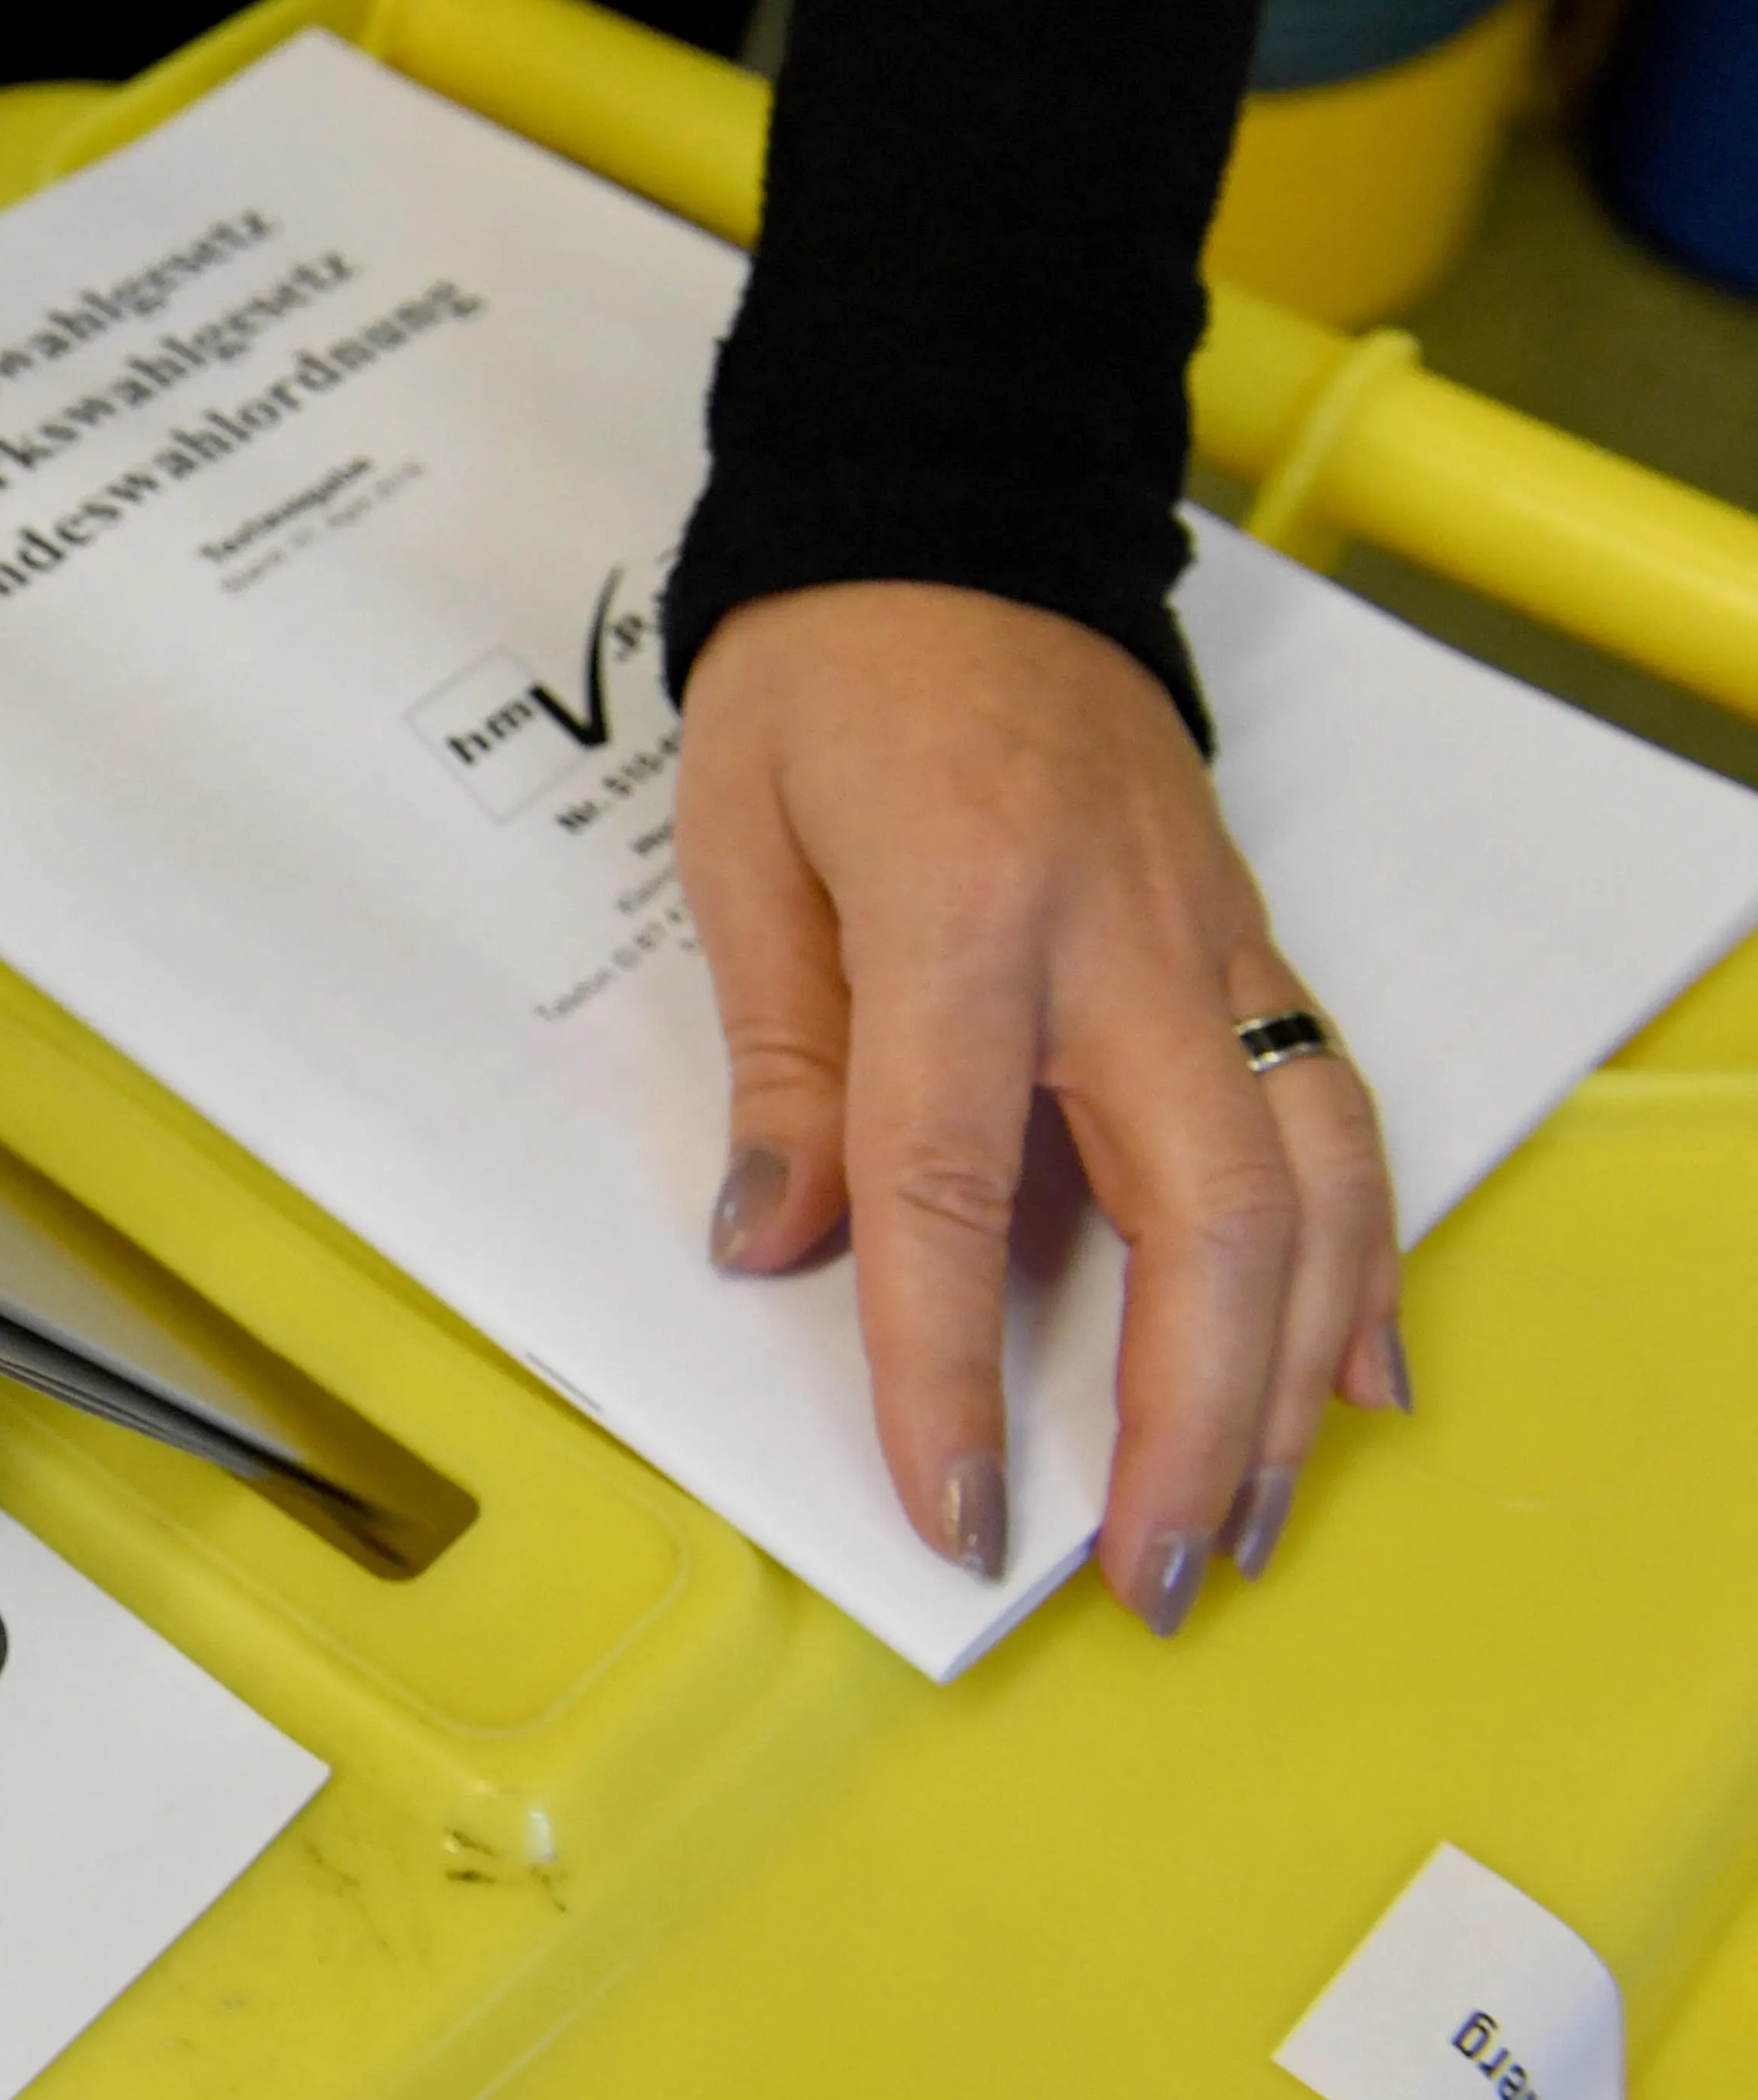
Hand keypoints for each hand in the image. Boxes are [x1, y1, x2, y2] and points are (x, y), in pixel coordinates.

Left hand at [676, 581, 1407, 1636]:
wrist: (951, 520)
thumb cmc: (826, 678)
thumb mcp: (740, 846)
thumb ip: (782, 1059)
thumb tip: (778, 1249)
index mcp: (961, 916)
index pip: (949, 1189)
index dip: (946, 1370)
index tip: (956, 1512)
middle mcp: (1119, 941)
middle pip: (1203, 1218)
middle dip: (1192, 1423)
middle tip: (1156, 1579)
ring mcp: (1209, 941)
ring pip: (1310, 1187)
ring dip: (1291, 1377)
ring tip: (1251, 1524)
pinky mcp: (1247, 941)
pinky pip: (1334, 1119)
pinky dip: (1359, 1261)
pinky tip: (1354, 1375)